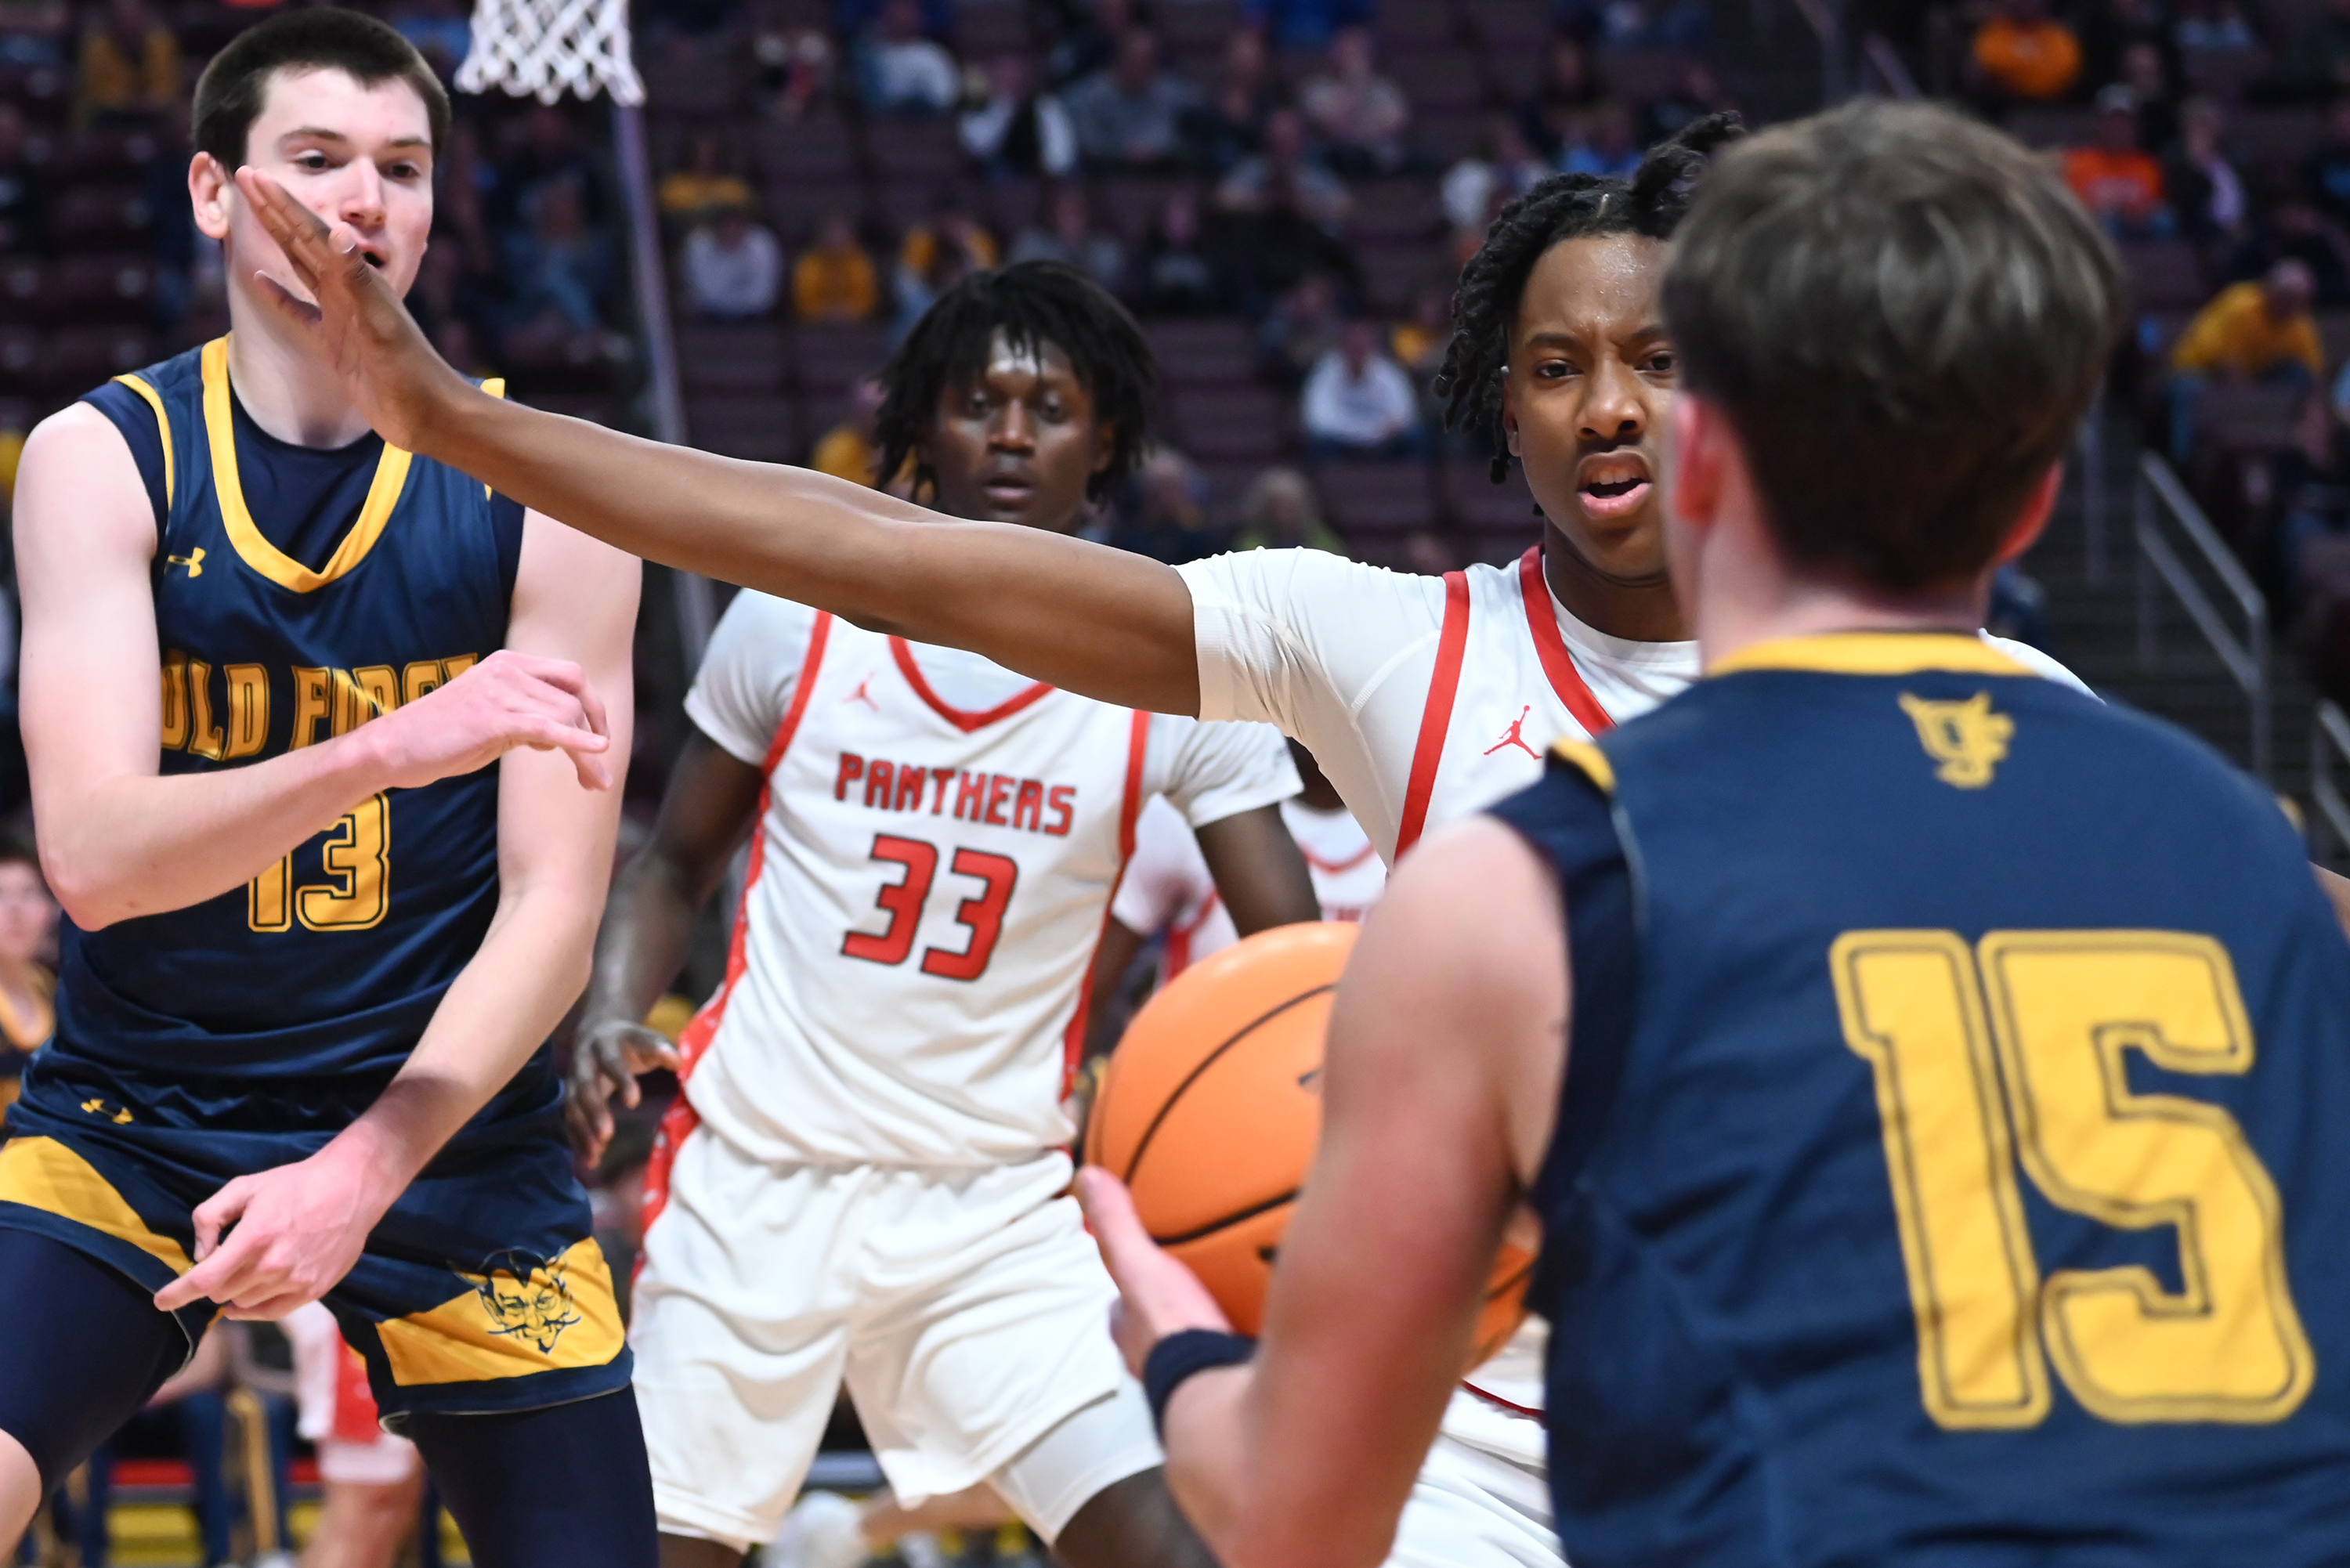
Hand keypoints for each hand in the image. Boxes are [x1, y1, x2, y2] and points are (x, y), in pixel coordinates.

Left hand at [153, 1138, 396, 1320]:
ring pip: (243, 1305)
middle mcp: (274, 1266)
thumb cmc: (295, 1184)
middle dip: (212, 1281)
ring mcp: (296, 1281)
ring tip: (244, 1270)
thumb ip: (210, 1216)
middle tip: (222, 1262)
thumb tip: (201, 1254)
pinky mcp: (314, 1290)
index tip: (161, 1301)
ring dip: (234, 1293)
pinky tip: (251, 1293)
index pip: (204, 1280)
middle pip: (221, 1294)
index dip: (176, 1293)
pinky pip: (270, 1312)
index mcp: (255, 1237)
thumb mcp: (244, 1186)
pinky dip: (253, 1308)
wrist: (352, 1187)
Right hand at [231, 166, 472, 451]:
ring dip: (278, 240)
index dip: (280, 202)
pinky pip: (300, 312)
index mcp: (356, 280)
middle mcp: (348, 291)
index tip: (251, 172)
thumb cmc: (410, 373)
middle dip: (273, 208)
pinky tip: (261, 281)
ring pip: (301, 267)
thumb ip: (358, 279)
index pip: (311, 231)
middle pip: (302, 240)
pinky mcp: (336, 345)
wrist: (430, 416)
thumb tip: (338, 231)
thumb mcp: (379, 324)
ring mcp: (341, 316)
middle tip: (243, 175)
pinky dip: (279, 295)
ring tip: (253, 213)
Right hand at [370, 649, 612, 791]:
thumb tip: (564, 729)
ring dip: (587, 753)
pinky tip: (596, 753)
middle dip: (596, 729)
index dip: (593, 706)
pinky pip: (548, 728)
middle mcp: (507, 670)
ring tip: (593, 783)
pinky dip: (577, 742)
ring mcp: (499, 691)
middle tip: (599, 764)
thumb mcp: (492, 716)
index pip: (570, 675)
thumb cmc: (442, 737)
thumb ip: (527, 715)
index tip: (600, 736)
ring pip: (566, 716)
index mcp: (508, 664)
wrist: (393, 747)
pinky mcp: (492, 718)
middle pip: (574, 696)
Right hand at [566, 1016, 682, 1162]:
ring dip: (583, 1130)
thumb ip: (662, 1049)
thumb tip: (678, 1061)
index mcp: (606, 1044)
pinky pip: (570, 1120)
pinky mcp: (571, 1097)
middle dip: (595, 1111)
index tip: (634, 1102)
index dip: (621, 1080)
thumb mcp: (647, 1039)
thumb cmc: (631, 1042)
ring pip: (573, 1106)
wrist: (598, 1032)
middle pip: (586, 1086)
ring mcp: (573, 1080)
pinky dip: (579, 1139)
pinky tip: (591, 1159)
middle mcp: (584, 1061)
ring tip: (597, 1152)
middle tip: (607, 1135)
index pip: (612, 1062)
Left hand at [1074, 1166, 1232, 1376]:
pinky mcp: (1226, 1383)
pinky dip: (1242, 1337)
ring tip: (1231, 1297)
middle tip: (1189, 1281)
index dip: (1125, 1286)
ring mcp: (1191, 1376)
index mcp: (1131, 1331)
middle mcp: (1154, 1358)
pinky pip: (1232, 1353)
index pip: (1119, 1305)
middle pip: (1156, 1325)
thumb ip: (1117, 1224)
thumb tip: (1087, 1175)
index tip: (1140, 1263)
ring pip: (1193, 1343)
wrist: (1216, 1387)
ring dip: (1204, 1325)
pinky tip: (1266, 1321)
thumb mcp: (1139, 1266)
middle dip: (1168, 1306)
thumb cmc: (1169, 1330)